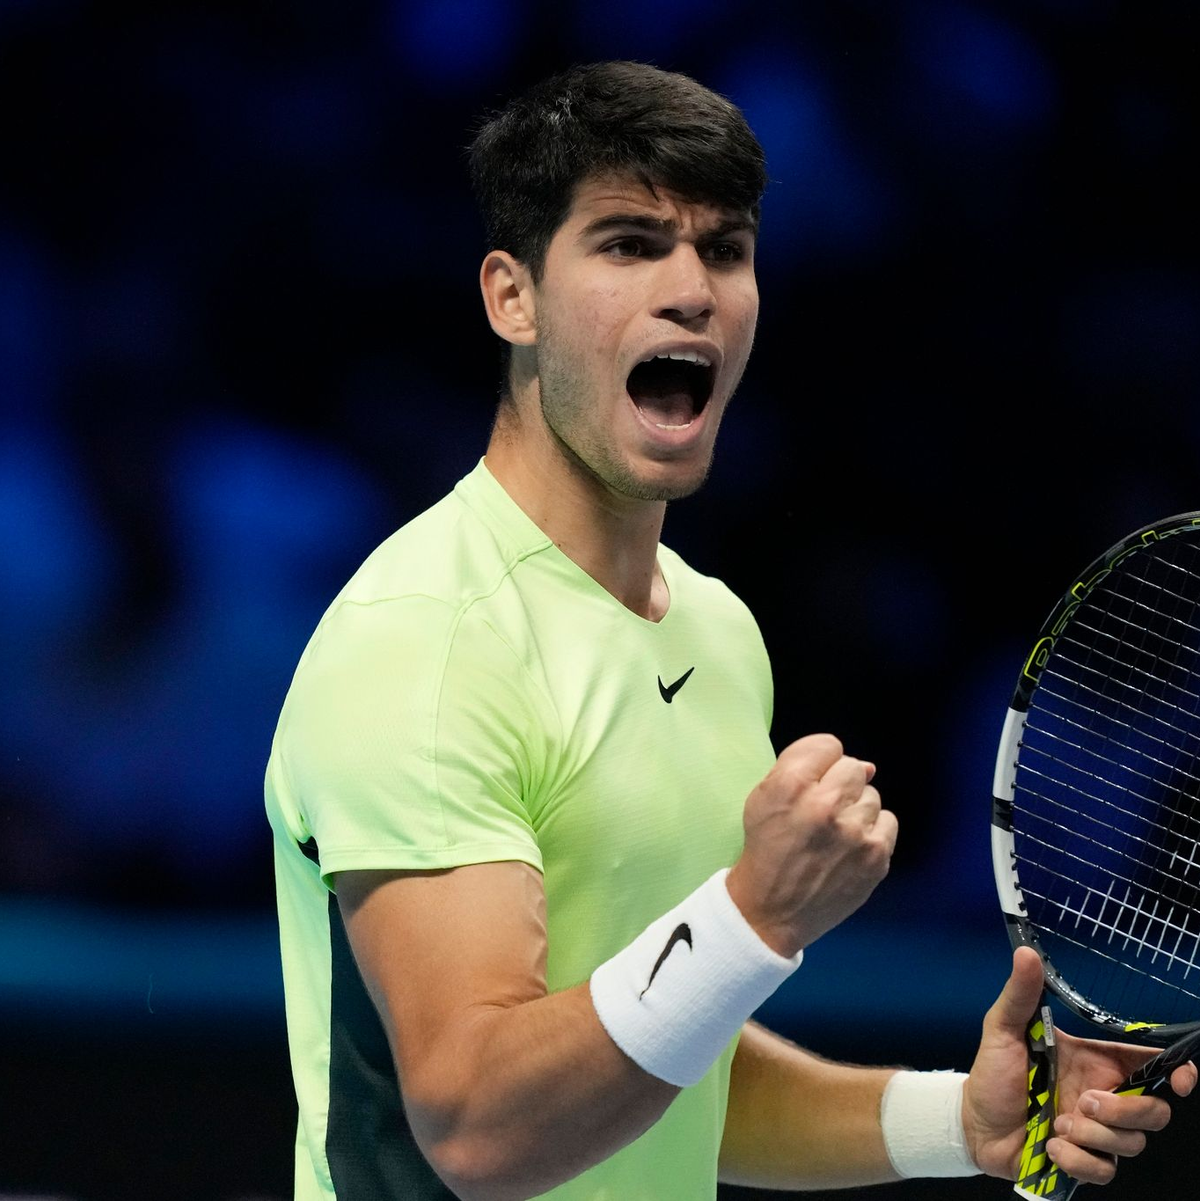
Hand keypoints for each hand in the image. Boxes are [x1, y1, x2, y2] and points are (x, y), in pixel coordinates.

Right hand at [725, 733, 896, 956]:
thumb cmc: (766, 848)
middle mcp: (825, 804)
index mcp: (790, 785)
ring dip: (855, 810)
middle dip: (839, 785)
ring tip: (835, 833)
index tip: (813, 782)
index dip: (820, 763)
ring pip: (872, 795)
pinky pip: (888, 821)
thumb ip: (803, 768)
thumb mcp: (763, 797)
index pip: (828, 745)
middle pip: (853, 768)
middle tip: (823, 810)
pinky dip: (872, 832)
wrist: (771, 911)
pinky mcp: (875, 857)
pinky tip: (851, 846)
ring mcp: (854, 832)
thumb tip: (867, 766)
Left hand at [962, 946, 1197, 1184]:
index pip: (1152, 1065)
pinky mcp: (1084, 1162)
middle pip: (1154, 1111)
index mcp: (1094, 1063)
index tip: (1181, 1079)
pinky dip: (1078, 1160)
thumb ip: (1020, 995)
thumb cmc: (993, 1073)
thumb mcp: (1002, 1028)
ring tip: (1056, 1122)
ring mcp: (1097, 1133)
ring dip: (1094, 1134)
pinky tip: (1051, 1145)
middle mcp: (1104, 1099)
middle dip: (1125, 1110)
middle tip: (1084, 1101)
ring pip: (1133, 1143)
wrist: (973, 1121)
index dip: (1177, 1071)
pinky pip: (1104, 1170)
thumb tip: (1026, 953)